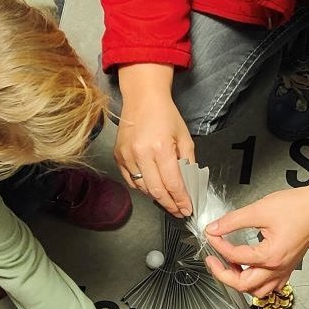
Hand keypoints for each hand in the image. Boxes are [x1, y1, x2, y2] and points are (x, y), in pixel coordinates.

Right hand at [115, 64, 194, 216]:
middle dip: (170, 204)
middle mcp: (141, 153)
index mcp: (161, 148)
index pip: (173, 183)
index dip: (181, 200)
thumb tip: (189, 186)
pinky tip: (152, 186)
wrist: (142, 98)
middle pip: (156, 191)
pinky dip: (143, 187)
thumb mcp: (184, 137)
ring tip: (168, 199)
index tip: (187, 209)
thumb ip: (188, 163)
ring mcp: (127, 155)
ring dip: (157, 196)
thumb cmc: (164, 114)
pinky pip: (131, 180)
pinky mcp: (118, 156)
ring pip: (142, 188)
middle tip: (178, 211)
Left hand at [204, 180, 308, 296]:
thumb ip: (233, 221)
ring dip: (241, 283)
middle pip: (243, 285)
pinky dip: (257, 283)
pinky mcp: (288, 267)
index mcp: (270, 256)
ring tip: (230, 267)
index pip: (235, 256)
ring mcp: (284, 270)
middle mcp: (278, 268)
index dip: (218, 245)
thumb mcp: (259, 210)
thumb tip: (215, 228)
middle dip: (223, 274)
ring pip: (258, 291)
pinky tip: (249, 270)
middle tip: (212, 261)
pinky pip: (270, 286)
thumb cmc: (297, 207)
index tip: (212, 234)